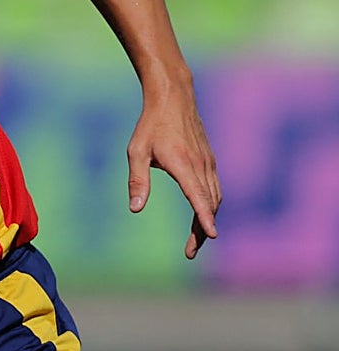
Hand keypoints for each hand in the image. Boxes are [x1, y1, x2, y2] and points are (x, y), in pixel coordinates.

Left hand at [126, 85, 221, 258]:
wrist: (173, 98)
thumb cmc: (150, 125)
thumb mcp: (136, 152)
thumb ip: (137, 180)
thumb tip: (135, 208)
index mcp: (183, 164)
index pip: (198, 197)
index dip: (204, 218)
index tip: (211, 236)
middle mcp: (201, 165)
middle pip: (209, 204)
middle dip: (203, 230)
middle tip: (191, 252)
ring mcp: (208, 162)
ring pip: (215, 197)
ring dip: (208, 219)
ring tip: (197, 239)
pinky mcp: (210, 160)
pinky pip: (214, 188)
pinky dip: (211, 205)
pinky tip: (202, 214)